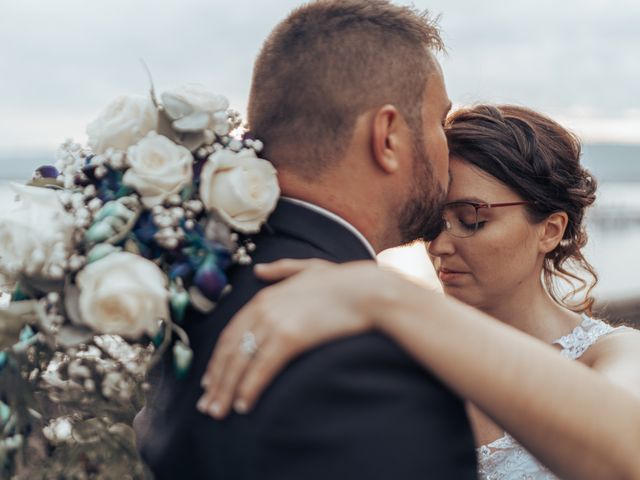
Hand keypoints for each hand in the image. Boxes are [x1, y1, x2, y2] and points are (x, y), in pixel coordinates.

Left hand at [197, 259, 379, 418]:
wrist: (367, 291)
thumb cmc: (343, 282)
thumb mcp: (308, 268)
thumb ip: (281, 269)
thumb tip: (258, 270)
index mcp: (263, 297)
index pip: (230, 334)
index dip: (217, 360)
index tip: (210, 381)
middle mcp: (262, 309)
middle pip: (230, 351)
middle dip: (216, 381)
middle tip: (207, 406)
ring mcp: (274, 323)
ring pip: (241, 362)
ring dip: (227, 390)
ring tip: (219, 412)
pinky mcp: (290, 338)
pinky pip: (262, 368)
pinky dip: (249, 388)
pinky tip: (243, 405)